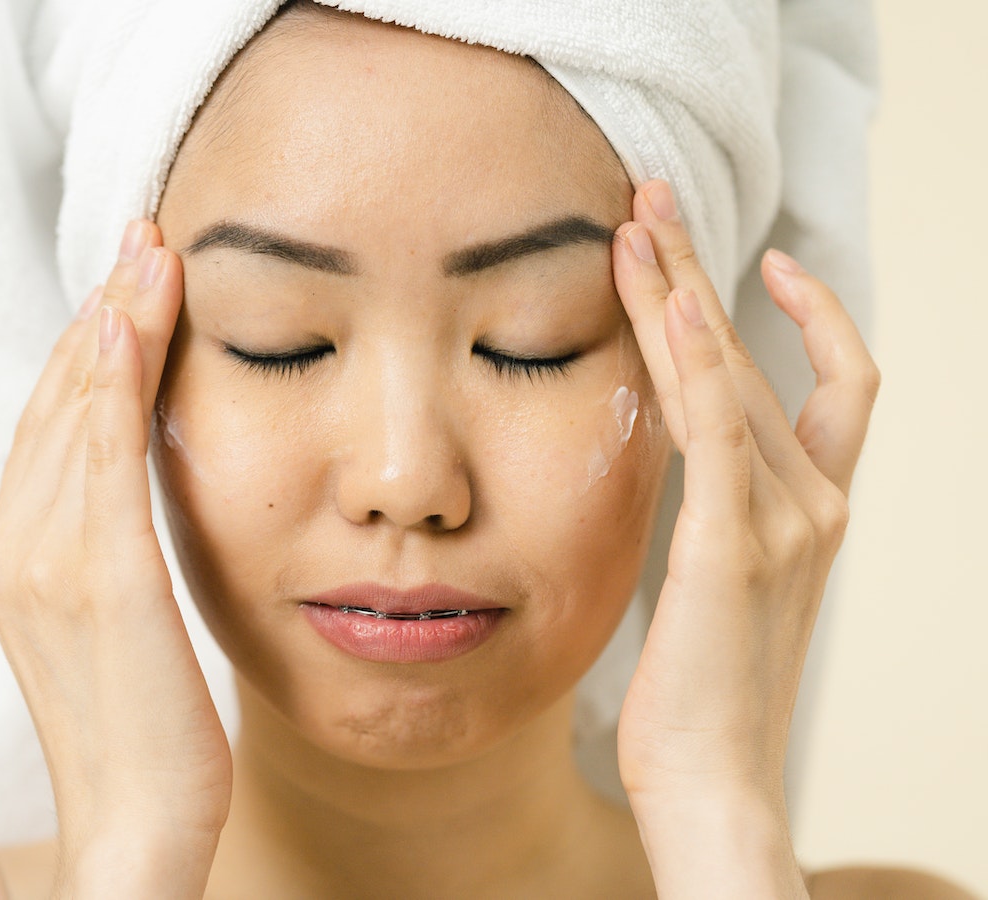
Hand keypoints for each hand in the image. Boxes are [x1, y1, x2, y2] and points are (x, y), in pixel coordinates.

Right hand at [0, 222, 230, 898]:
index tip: (131, 282)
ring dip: (113, 325)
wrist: (138, 824)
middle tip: (142, 238)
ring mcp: (48, 564)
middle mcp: (18, 551)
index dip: (91, 346)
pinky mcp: (101, 581)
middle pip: (59, 404)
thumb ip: (112, 546)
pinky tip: (130, 324)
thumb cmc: (146, 727)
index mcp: (22, 559)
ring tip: (148, 256)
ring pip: (77, 414)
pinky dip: (112, 384)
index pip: (55, 427)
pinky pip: (104, 458)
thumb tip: (138, 478)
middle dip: (103, 313)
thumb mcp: (122, 620)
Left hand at [611, 182, 878, 894]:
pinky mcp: (733, 542)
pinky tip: (665, 301)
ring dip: (682, 292)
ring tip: (636, 223)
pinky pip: (717, 427)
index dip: (811, 315)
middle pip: (764, 356)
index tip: (757, 260)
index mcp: (816, 512)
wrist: (711, 777)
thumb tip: (676, 458)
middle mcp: (816, 503)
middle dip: (707, 273)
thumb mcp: (717, 580)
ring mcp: (785, 520)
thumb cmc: (701, 689)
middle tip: (655, 201)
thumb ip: (716, 512)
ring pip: (732, 375)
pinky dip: (694, 358)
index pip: (836, 386)